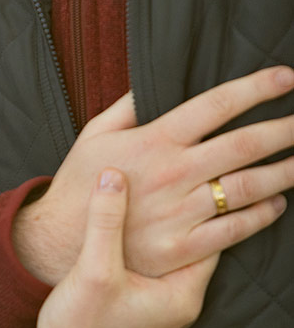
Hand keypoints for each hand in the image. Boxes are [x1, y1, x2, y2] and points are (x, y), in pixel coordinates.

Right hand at [0, 169, 216, 327]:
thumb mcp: (91, 270)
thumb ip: (105, 221)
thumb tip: (114, 174)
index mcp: (181, 295)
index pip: (216, 236)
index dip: (211, 201)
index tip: (206, 165)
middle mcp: (181, 303)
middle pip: (203, 244)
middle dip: (198, 208)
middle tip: (194, 168)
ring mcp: (164, 308)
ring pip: (180, 254)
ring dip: (176, 223)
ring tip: (169, 187)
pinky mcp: (145, 309)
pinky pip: (161, 265)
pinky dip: (157, 240)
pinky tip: (139, 221)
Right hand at [14, 66, 293, 284]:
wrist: (57, 244)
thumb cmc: (77, 184)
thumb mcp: (95, 134)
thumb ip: (129, 105)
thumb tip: (156, 78)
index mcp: (154, 140)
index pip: (216, 105)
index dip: (256, 88)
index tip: (286, 78)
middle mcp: (173, 174)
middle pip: (243, 145)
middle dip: (284, 129)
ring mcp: (180, 213)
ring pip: (247, 188)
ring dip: (284, 171)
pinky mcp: (182, 249)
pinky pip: (234, 230)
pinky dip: (262, 215)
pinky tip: (276, 204)